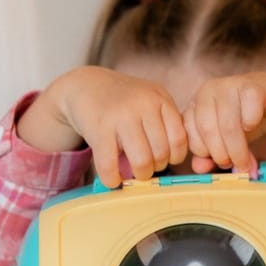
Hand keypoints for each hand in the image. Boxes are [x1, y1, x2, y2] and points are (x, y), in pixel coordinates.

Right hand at [17, 66, 187, 187]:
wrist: (86, 85)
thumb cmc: (123, 101)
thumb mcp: (149, 100)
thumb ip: (165, 123)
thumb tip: (174, 162)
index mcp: (160, 99)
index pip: (179, 140)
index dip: (174, 157)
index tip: (164, 159)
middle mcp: (143, 104)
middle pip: (161, 153)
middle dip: (155, 167)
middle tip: (145, 166)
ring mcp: (121, 115)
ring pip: (142, 161)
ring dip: (138, 175)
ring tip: (132, 172)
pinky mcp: (99, 128)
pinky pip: (110, 165)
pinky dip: (112, 179)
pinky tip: (112, 179)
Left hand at [183, 72, 265, 173]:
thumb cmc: (247, 121)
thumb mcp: (225, 142)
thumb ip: (209, 155)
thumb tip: (199, 168)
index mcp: (195, 105)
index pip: (189, 134)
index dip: (205, 154)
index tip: (221, 162)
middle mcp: (208, 91)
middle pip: (207, 130)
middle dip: (222, 154)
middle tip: (235, 164)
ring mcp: (229, 84)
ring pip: (227, 124)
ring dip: (238, 148)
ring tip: (246, 160)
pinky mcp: (252, 85)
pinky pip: (248, 108)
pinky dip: (251, 123)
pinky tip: (253, 126)